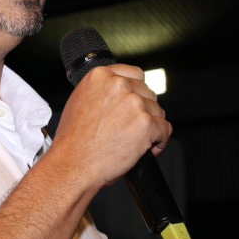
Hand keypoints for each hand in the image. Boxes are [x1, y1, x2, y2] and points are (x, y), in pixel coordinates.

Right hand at [51, 64, 171, 189]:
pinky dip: (159, 141)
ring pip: (158, 112)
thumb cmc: (73, 141)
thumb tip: (118, 92)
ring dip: (151, 127)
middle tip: (130, 128)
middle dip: (143, 111)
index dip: (137, 91)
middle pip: (148, 94)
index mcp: (101, 76)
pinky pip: (165, 130)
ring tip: (134, 141)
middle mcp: (118, 85)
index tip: (135, 104)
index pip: (135, 74)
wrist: (73, 164)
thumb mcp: (79, 102)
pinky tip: (146, 149)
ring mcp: (134, 103)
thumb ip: (101, 91)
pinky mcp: (147, 123)